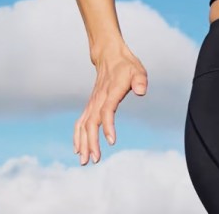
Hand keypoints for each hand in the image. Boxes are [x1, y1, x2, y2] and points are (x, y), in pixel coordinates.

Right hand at [73, 43, 147, 164]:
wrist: (109, 56)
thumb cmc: (126, 65)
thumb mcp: (138, 70)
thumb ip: (140, 80)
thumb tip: (141, 91)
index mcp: (111, 92)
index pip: (107, 111)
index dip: (108, 126)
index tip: (111, 141)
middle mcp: (98, 99)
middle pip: (91, 123)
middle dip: (91, 142)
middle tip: (95, 159)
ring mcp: (92, 102)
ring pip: (83, 125)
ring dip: (82, 143)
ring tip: (84, 160)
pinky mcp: (90, 105)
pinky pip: (80, 122)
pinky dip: (77, 136)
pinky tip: (78, 149)